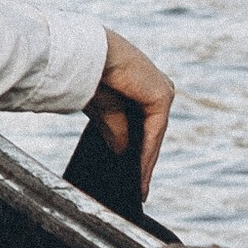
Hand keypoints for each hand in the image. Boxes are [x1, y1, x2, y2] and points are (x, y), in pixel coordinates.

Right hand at [92, 31, 174, 194]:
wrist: (85, 56)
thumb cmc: (88, 74)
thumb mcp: (102, 110)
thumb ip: (116, 129)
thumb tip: (123, 152)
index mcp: (140, 83)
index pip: (143, 123)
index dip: (137, 151)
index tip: (132, 177)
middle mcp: (154, 85)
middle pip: (150, 132)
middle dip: (141, 161)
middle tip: (133, 191)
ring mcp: (161, 90)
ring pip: (153, 136)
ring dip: (144, 163)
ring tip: (134, 191)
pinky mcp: (162, 96)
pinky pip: (154, 135)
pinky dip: (146, 157)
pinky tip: (137, 178)